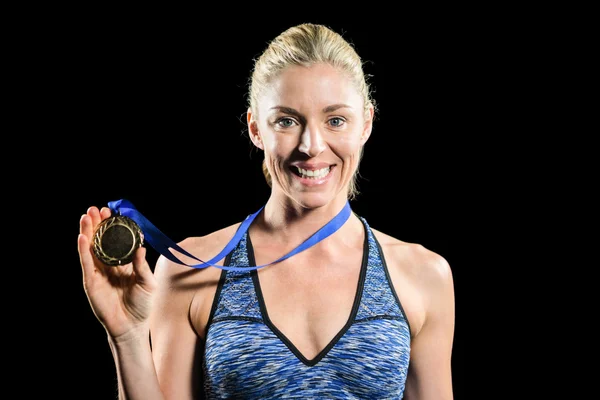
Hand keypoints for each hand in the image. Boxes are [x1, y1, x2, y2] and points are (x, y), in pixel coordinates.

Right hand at [78, 206, 156, 339]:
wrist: (132, 326)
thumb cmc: (142, 305)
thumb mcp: (147, 282)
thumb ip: (142, 266)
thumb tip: (141, 248)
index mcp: (123, 263)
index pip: (115, 241)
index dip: (112, 227)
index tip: (110, 212)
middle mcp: (109, 266)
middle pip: (100, 241)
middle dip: (97, 224)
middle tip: (95, 208)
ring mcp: (98, 273)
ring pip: (90, 248)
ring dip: (87, 232)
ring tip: (86, 216)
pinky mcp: (91, 282)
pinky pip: (86, 263)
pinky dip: (83, 250)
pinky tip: (82, 237)